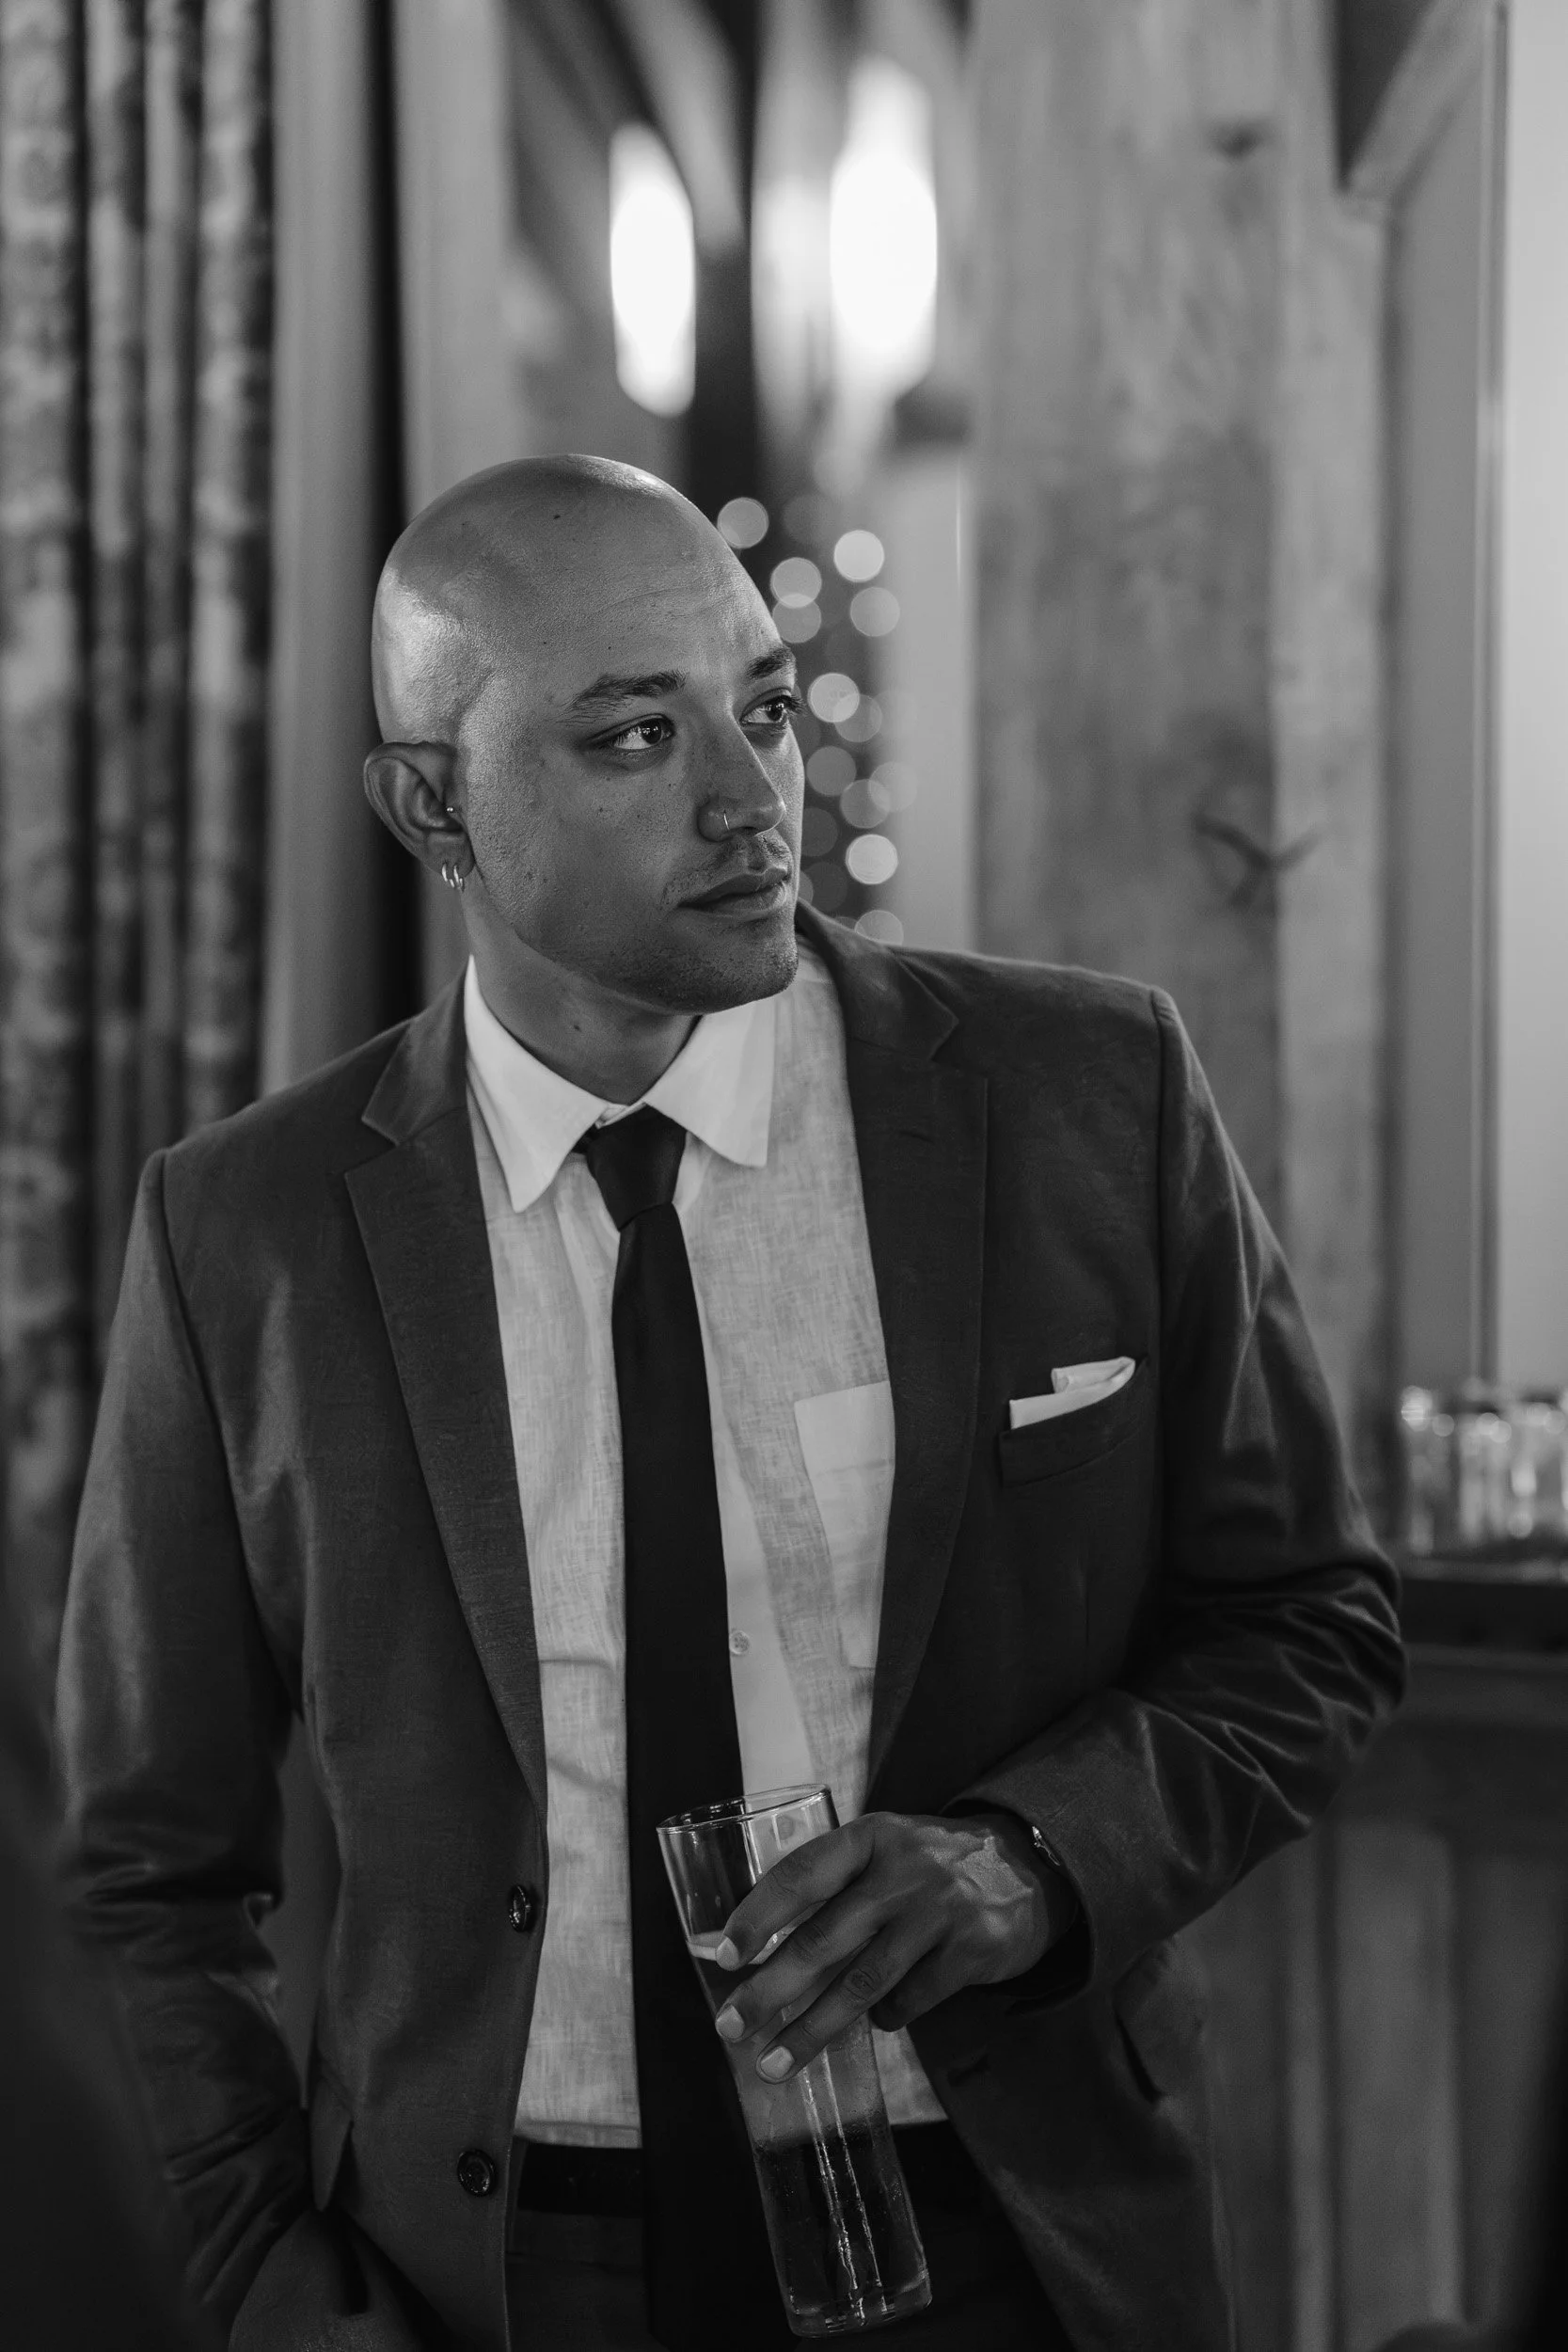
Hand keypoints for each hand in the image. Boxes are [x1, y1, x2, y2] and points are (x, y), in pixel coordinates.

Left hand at [710, 1809, 1074, 2082]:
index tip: (723, 1956)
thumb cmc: (928, 1866)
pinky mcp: (971, 1951)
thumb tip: (753, 1945)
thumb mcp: (883, 1852)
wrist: (1026, 1866)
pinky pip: (909, 2001)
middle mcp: (904, 1870)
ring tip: (775, 2062)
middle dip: (770, 1990)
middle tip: (731, 2026)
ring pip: (862, 1984)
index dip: (758, 1915)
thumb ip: (832, 1885)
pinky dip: (884, 2018)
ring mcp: (940, 1911)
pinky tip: (875, 2021)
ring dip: (812, 2030)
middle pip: (824, 1939)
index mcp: (871, 1837)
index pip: (802, 1874)